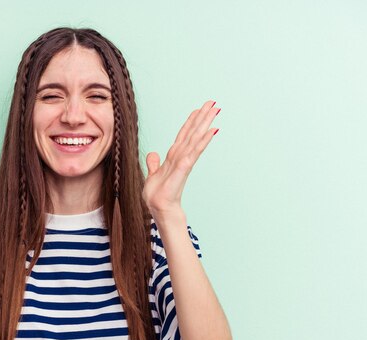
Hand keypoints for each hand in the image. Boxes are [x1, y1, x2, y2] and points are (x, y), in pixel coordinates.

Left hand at [142, 100, 219, 217]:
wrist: (160, 210)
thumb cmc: (158, 196)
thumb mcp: (152, 176)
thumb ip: (154, 164)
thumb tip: (153, 154)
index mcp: (173, 157)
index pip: (183, 135)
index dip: (190, 122)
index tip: (198, 109)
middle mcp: (181, 157)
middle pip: (192, 133)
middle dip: (202, 118)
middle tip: (213, 103)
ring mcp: (184, 162)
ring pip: (195, 139)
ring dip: (205, 124)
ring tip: (215, 111)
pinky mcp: (184, 169)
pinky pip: (194, 152)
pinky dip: (202, 141)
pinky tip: (211, 131)